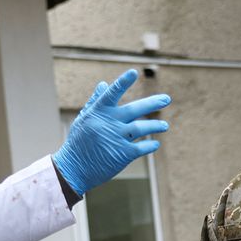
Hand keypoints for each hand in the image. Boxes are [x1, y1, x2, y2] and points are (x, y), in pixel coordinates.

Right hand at [52, 69, 170, 194]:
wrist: (74, 169)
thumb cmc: (79, 142)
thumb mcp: (83, 119)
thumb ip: (95, 102)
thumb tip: (104, 83)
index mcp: (98, 112)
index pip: (112, 93)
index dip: (123, 82)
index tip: (134, 72)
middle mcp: (109, 123)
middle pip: (135, 109)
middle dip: (153, 103)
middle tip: (167, 99)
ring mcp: (117, 138)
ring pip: (142, 128)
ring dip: (156, 126)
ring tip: (165, 126)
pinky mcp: (123, 154)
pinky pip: (142, 147)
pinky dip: (150, 145)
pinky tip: (155, 143)